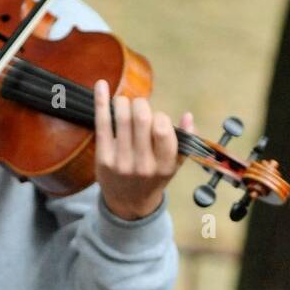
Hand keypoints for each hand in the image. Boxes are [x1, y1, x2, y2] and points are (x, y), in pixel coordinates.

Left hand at [93, 78, 190, 219]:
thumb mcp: (174, 165)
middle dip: (140, 104)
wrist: (128, 204)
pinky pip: (102, 123)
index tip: (156, 118)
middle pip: (141, 118)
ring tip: (124, 104)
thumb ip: (185, 142)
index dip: (159, 116)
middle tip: (139, 105)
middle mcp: (143, 164)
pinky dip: (101, 101)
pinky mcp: (103, 158)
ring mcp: (121, 162)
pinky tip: (101, 85)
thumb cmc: (153, 178)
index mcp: (164, 165)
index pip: (163, 130)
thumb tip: (189, 116)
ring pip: (121, 117)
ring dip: (123, 102)